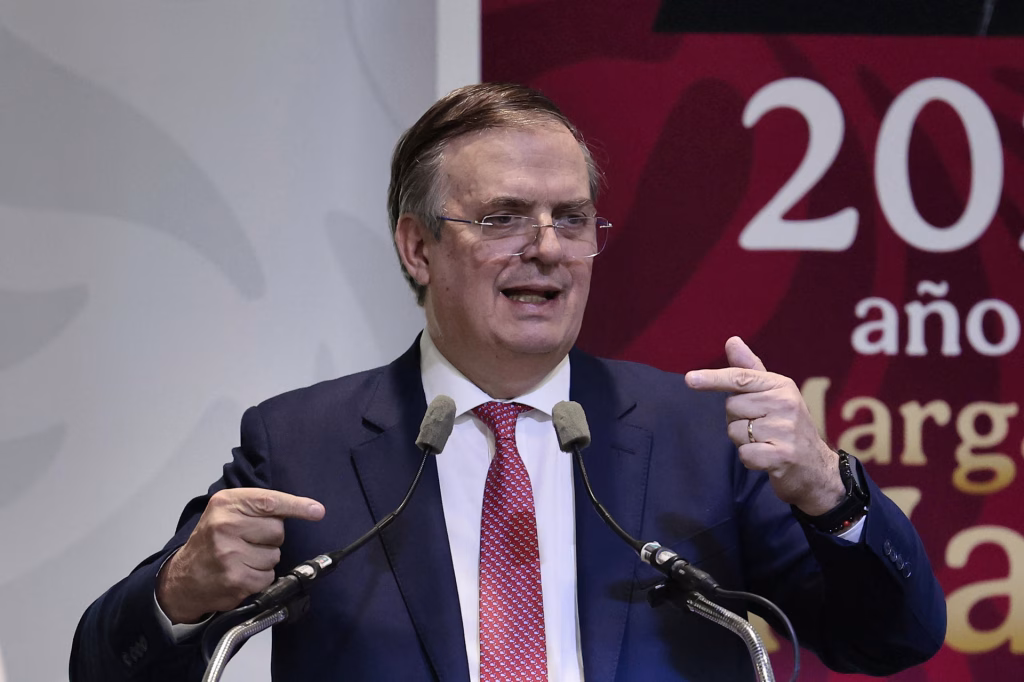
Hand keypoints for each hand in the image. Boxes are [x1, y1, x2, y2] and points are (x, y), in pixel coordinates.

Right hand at [156, 488, 324, 623]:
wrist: (183, 578)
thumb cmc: (211, 541)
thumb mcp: (226, 512)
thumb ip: (259, 507)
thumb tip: (311, 509)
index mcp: (225, 504)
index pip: (270, 501)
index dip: (297, 506)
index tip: (317, 511)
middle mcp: (225, 526)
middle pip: (278, 530)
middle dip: (270, 538)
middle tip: (247, 542)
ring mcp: (230, 555)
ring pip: (275, 555)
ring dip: (264, 560)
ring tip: (241, 559)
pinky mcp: (236, 580)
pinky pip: (268, 576)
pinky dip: (260, 578)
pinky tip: (241, 574)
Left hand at [685, 336, 844, 515]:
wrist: (815, 466)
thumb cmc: (786, 425)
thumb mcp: (773, 394)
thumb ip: (749, 370)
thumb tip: (732, 340)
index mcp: (781, 385)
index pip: (741, 378)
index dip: (713, 378)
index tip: (690, 379)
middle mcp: (786, 404)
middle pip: (732, 407)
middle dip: (738, 419)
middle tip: (761, 427)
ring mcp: (786, 430)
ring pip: (735, 431)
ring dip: (743, 440)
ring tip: (765, 442)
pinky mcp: (783, 455)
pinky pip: (744, 454)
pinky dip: (750, 459)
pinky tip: (767, 457)